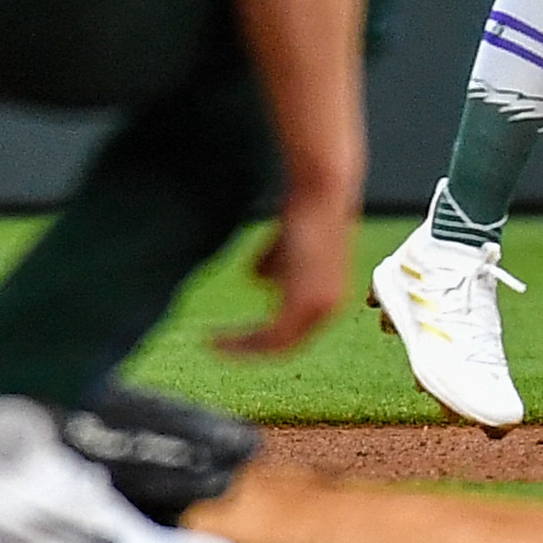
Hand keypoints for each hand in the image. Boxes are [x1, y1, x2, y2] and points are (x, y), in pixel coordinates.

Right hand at [212, 190, 355, 355]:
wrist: (318, 194)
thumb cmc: (304, 212)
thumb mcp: (286, 247)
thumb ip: (275, 265)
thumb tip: (258, 277)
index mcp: (329, 297)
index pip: (293, 334)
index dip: (260, 340)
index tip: (231, 340)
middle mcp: (330, 308)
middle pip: (283, 347)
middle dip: (246, 349)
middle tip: (215, 348)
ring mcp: (321, 306)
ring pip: (275, 345)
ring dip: (240, 347)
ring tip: (212, 341)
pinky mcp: (307, 302)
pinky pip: (271, 337)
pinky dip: (241, 341)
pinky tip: (217, 336)